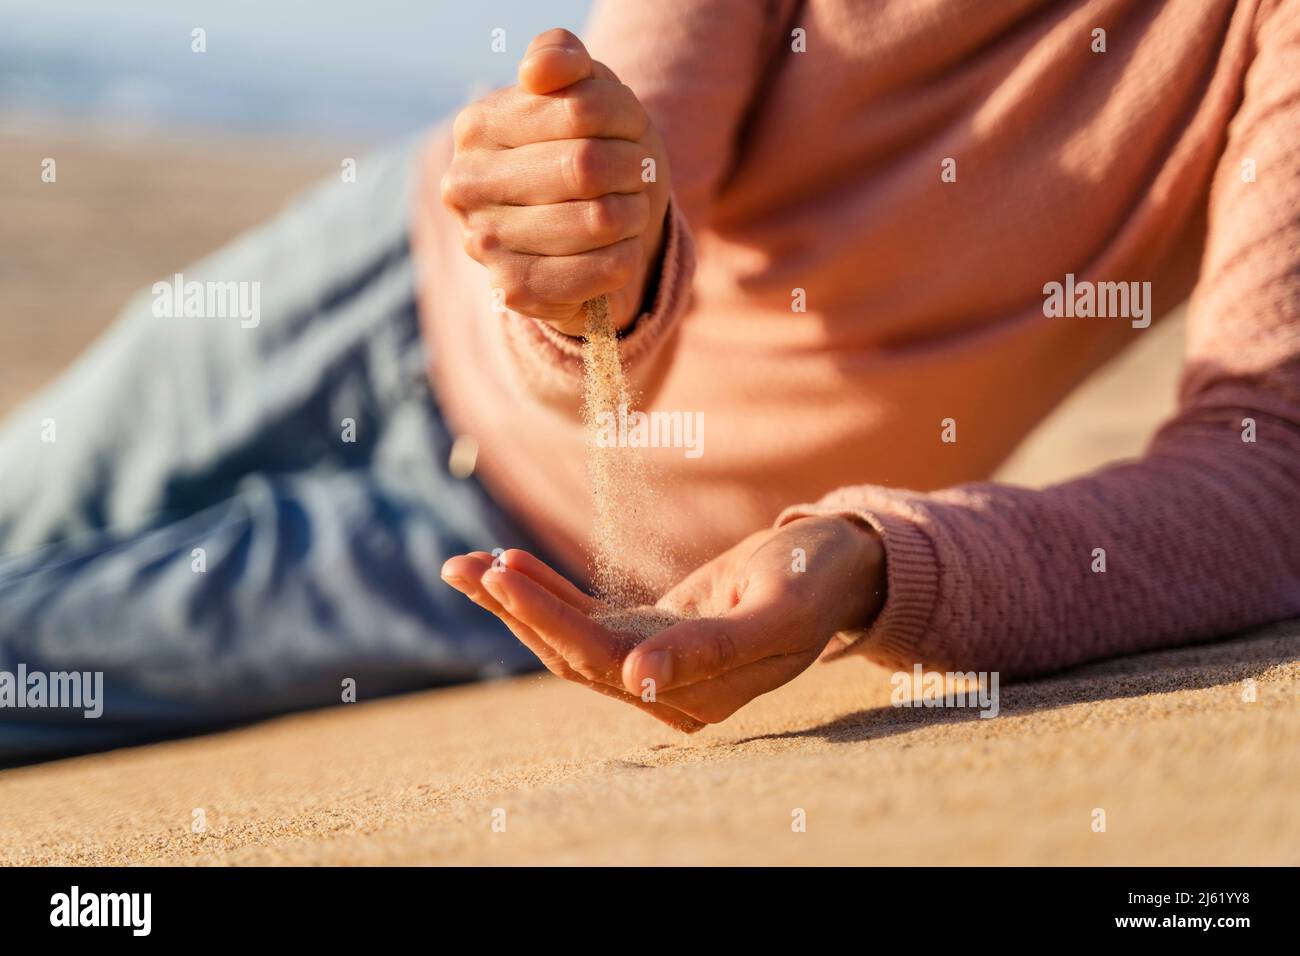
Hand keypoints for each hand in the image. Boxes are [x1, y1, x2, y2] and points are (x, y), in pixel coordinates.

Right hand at [440, 28, 670, 334]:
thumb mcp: (579, 90)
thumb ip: (560, 58)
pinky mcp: (514, 290)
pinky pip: (598, 272)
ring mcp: (484, 242)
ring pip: (598, 221)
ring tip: (630, 210)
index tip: (632, 130)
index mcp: (477, 126)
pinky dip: (625, 257)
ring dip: (633, 214)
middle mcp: (466, 185)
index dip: (625, 119)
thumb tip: (538, 71)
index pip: (579, 110)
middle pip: (586, 166)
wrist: (581, 233)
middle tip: (641, 174)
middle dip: (632, 169)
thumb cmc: (582, 148)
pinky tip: (619, 250)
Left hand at [440, 516, 885, 730]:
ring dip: (517, 603)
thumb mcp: (777, 608)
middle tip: (461, 565)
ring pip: (571, 640)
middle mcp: (671, 691)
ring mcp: (657, 664)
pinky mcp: (650, 635)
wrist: (839, 565)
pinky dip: (546, 591)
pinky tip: (506, 564)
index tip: (503, 578)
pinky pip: (588, 619)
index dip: (551, 620)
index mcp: (702, 694)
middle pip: (575, 655)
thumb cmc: (817, 579)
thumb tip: (641, 683)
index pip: (606, 662)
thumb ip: (715, 650)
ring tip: (461, 565)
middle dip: (515, 609)